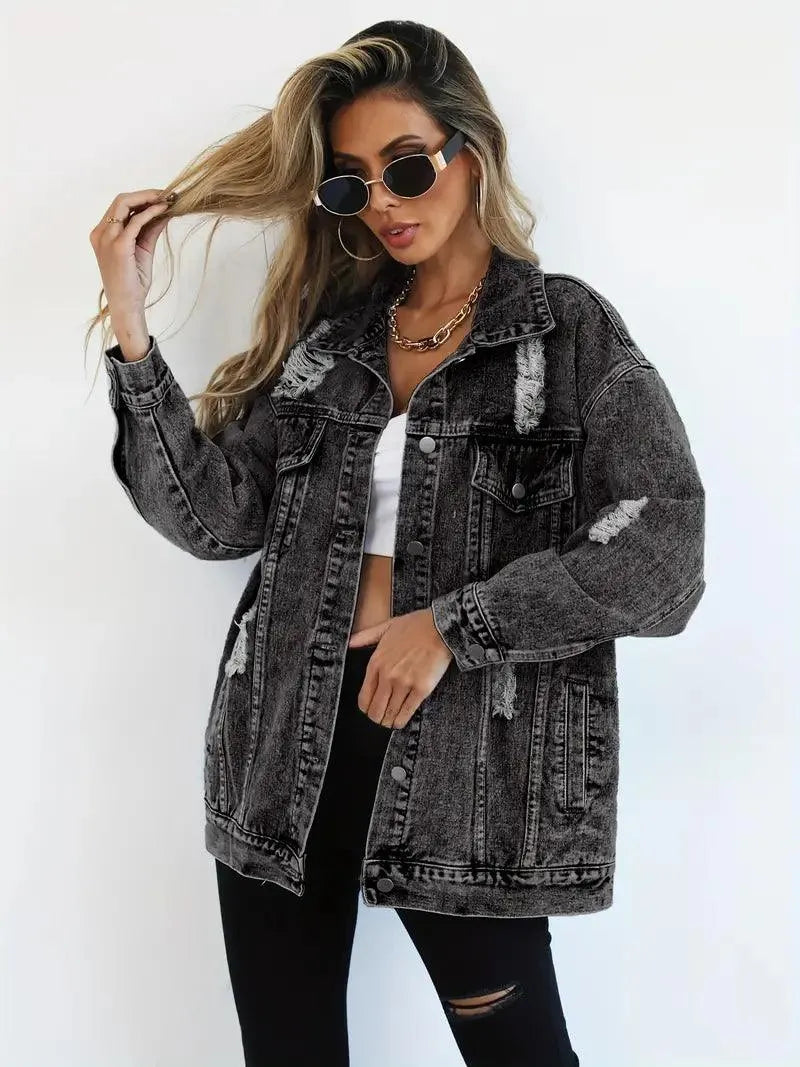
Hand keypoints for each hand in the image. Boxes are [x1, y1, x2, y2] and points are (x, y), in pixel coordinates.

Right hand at [89, 188, 174, 322]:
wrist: (127, 305)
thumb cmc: (133, 282)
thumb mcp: (142, 250)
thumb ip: (149, 229)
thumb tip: (164, 211)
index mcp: (101, 234)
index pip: (119, 206)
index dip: (140, 198)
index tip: (160, 197)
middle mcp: (100, 233)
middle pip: (120, 200)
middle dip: (145, 194)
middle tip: (166, 194)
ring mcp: (107, 238)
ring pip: (125, 204)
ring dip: (148, 198)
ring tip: (167, 199)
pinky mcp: (119, 246)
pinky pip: (135, 221)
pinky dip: (150, 212)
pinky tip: (163, 210)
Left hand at [347, 608, 453, 728]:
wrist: (441, 627)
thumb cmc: (416, 625)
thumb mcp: (386, 626)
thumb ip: (366, 636)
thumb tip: (349, 642)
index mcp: (376, 663)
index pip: (364, 696)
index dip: (366, 708)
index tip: (369, 710)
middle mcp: (387, 676)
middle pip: (376, 709)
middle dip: (377, 718)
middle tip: (380, 720)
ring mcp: (404, 683)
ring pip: (390, 713)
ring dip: (388, 721)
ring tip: (390, 723)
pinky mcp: (421, 689)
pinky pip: (407, 712)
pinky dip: (402, 720)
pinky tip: (400, 722)